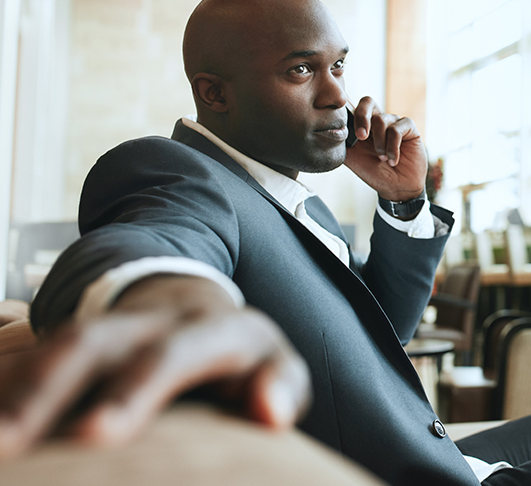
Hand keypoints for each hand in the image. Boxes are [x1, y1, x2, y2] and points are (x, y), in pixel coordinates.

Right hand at [0, 275, 310, 459]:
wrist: (190, 305)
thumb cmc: (242, 361)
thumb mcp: (274, 366)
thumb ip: (281, 387)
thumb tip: (271, 413)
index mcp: (209, 329)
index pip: (172, 355)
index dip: (134, 389)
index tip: (96, 435)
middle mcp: (147, 322)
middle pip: (90, 346)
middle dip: (43, 394)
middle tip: (5, 446)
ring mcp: (101, 329)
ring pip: (48, 351)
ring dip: (11, 396)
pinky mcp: (67, 344)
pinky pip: (23, 360)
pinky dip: (4, 388)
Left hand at [343, 96, 425, 201]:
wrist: (396, 188)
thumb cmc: (375, 173)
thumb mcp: (352, 158)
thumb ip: (342, 142)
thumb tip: (331, 129)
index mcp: (363, 125)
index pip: (354, 106)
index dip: (350, 113)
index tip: (349, 133)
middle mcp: (378, 120)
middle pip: (367, 102)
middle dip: (362, 118)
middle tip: (361, 137)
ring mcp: (394, 122)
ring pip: (381, 120)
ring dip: (379, 144)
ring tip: (382, 158)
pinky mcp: (409, 127)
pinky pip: (397, 129)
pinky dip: (392, 147)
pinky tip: (393, 160)